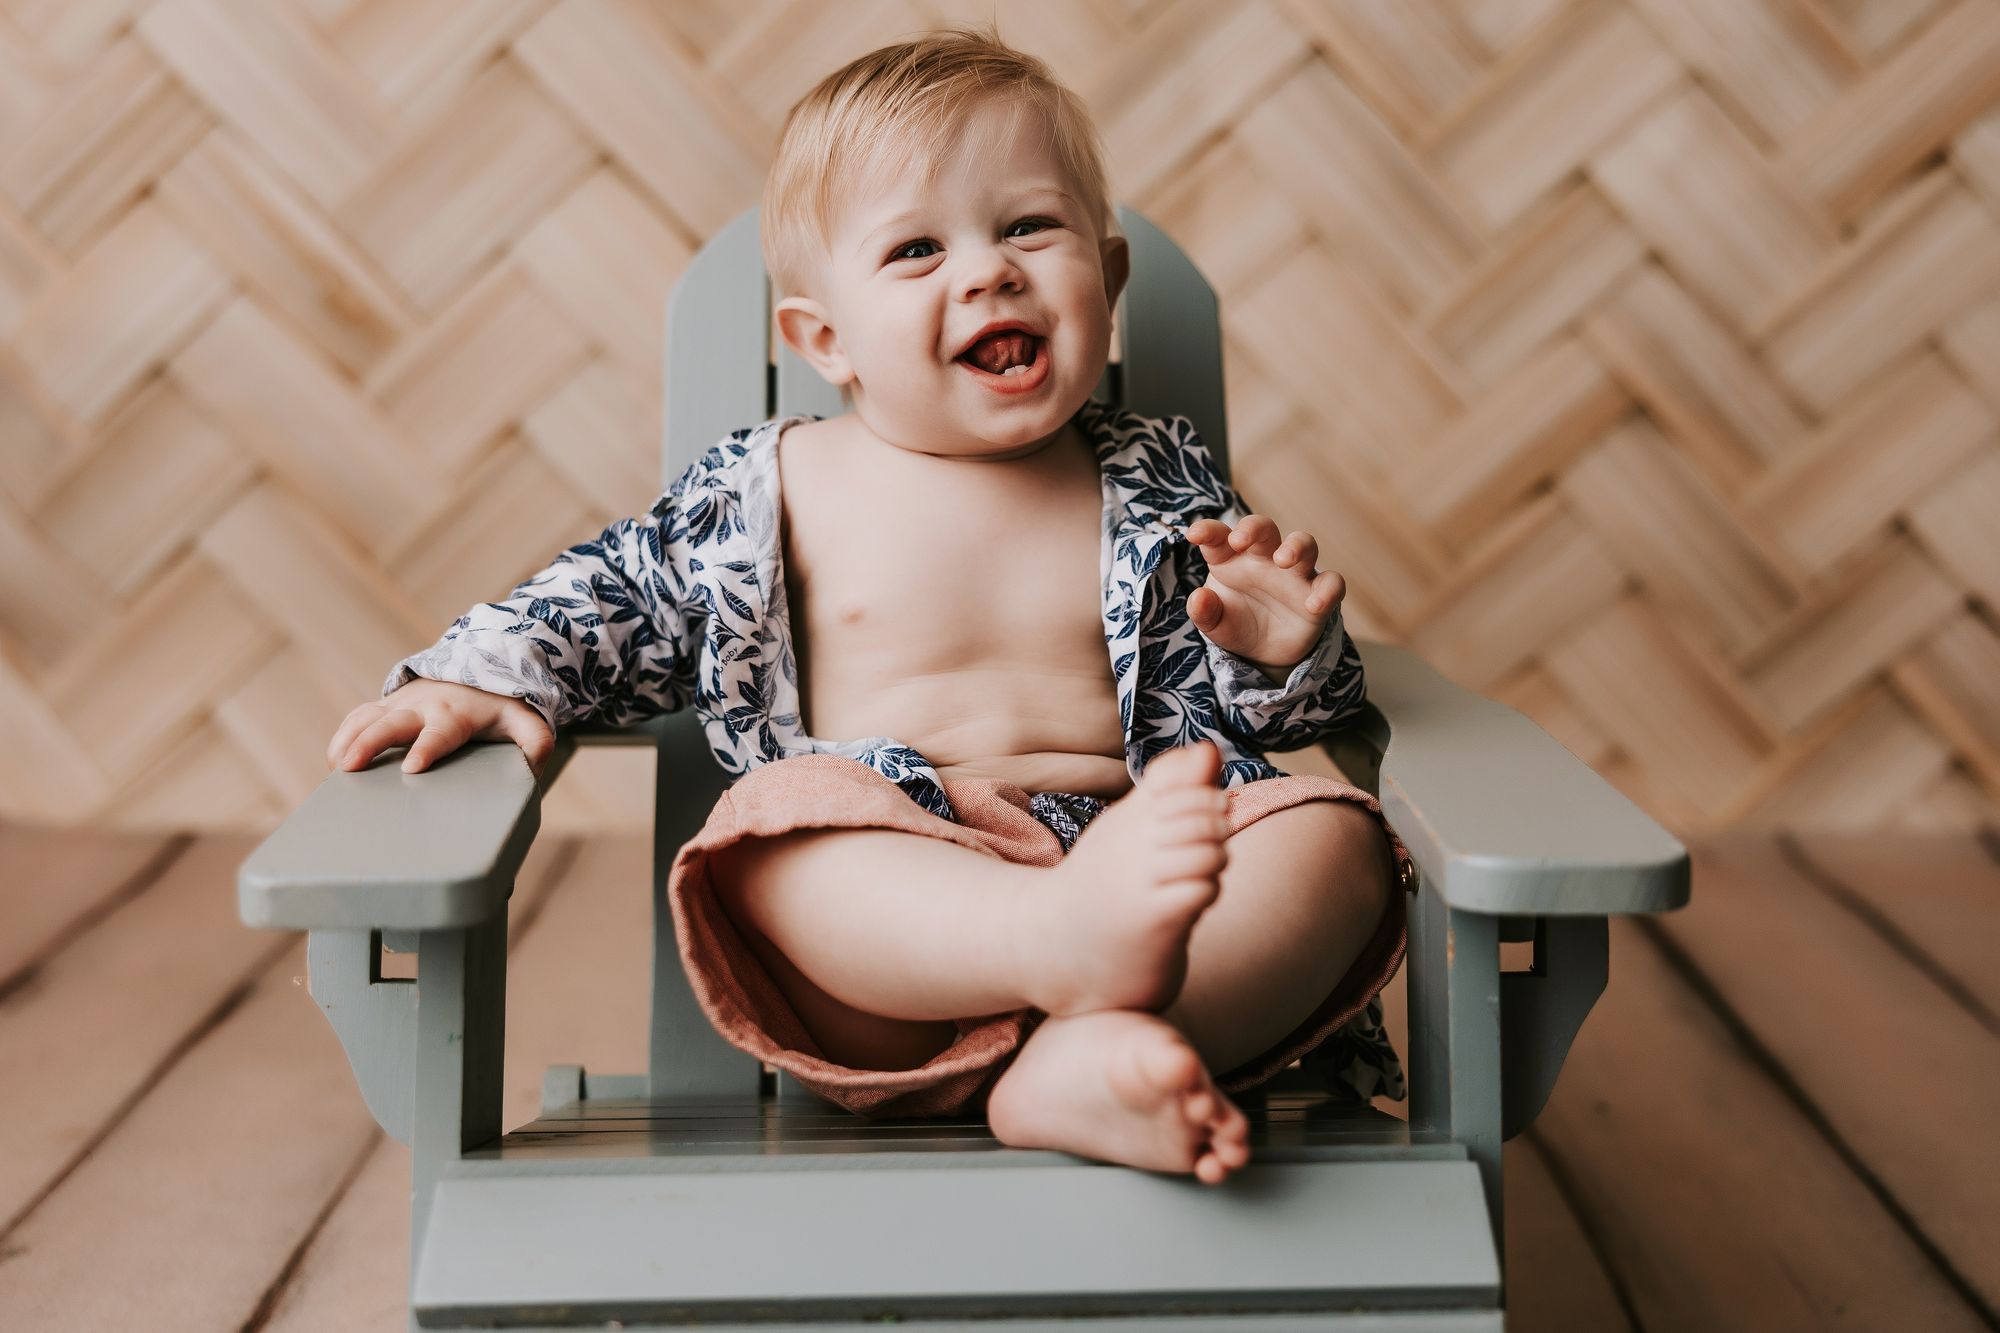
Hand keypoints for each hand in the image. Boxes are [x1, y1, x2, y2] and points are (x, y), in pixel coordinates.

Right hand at [327, 679, 554, 779]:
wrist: (478, 668)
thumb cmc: (499, 704)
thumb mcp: (524, 720)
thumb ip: (535, 742)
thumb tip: (534, 771)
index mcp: (456, 714)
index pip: (440, 733)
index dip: (426, 748)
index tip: (412, 767)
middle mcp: (423, 706)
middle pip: (391, 724)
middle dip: (370, 743)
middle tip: (350, 767)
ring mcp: (400, 704)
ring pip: (367, 718)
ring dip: (347, 739)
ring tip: (335, 768)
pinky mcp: (386, 705)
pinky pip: (358, 717)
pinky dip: (342, 735)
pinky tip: (333, 762)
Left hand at [1184, 516, 1345, 679]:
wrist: (1263, 653)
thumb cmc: (1236, 624)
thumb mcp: (1215, 623)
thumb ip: (1204, 611)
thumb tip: (1198, 599)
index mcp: (1232, 559)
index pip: (1219, 536)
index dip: (1208, 531)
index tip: (1194, 535)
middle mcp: (1265, 559)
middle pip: (1265, 528)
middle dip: (1254, 527)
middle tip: (1241, 540)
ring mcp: (1294, 574)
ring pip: (1304, 543)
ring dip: (1296, 546)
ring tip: (1283, 560)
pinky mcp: (1318, 594)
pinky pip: (1332, 583)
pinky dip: (1327, 590)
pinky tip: (1313, 605)